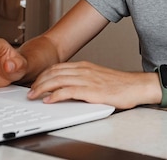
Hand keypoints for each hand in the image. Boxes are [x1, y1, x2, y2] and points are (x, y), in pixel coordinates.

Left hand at [27, 61, 156, 108]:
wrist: (136, 86)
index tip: (36, 83)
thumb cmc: (120, 85)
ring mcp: (87, 79)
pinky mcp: (91, 90)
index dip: (43, 75)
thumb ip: (83, 79)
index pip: (57, 67)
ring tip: (34, 96)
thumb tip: (68, 87)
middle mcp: (84, 70)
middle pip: (53, 72)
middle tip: (30, 91)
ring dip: (42, 88)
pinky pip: (67, 91)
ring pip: (57, 80)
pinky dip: (55, 95)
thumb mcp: (98, 78)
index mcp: (85, 66)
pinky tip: (49, 100)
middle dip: (38, 82)